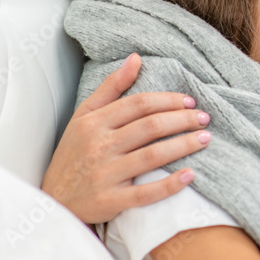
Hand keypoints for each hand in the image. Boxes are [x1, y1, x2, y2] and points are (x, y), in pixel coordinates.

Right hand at [41, 53, 211, 224]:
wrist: (54, 200)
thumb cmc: (75, 153)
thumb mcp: (84, 116)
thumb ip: (111, 87)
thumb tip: (136, 58)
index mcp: (93, 123)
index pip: (139, 104)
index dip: (169, 101)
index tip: (191, 102)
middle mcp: (98, 146)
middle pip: (150, 127)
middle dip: (183, 120)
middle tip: (204, 118)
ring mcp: (104, 175)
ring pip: (152, 156)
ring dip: (184, 145)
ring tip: (206, 139)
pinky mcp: (110, 202)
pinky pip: (145, 193)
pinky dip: (170, 184)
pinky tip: (190, 175)